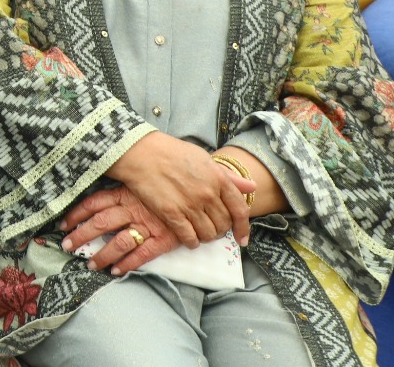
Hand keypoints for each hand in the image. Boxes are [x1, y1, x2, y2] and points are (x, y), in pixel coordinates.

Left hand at [60, 185, 182, 275]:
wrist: (198, 193)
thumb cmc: (164, 187)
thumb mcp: (140, 182)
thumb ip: (120, 188)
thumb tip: (95, 196)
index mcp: (125, 193)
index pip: (94, 202)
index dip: (76, 214)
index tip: (63, 224)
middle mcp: (134, 209)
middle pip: (101, 222)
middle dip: (81, 235)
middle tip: (67, 246)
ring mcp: (148, 225)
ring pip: (119, 241)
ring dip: (102, 255)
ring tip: (90, 265)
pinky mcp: (164, 239)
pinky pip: (143, 254)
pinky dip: (128, 264)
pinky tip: (116, 271)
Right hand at [104, 131, 253, 248]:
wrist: (141, 153)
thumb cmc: (171, 152)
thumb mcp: (203, 158)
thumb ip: (228, 175)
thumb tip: (252, 187)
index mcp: (218, 178)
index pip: (240, 210)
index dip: (243, 228)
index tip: (242, 239)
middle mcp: (208, 194)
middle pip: (223, 224)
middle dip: (220, 230)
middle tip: (211, 229)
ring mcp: (190, 205)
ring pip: (208, 233)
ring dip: (206, 237)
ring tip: (199, 233)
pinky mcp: (172, 213)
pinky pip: (189, 237)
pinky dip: (192, 242)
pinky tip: (189, 239)